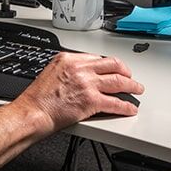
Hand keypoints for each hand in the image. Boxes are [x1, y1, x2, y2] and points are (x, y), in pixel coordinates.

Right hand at [14, 52, 142, 133]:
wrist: (33, 112)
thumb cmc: (38, 98)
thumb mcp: (51, 72)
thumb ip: (68, 69)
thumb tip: (80, 75)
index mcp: (68, 59)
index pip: (96, 58)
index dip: (109, 65)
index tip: (114, 69)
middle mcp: (80, 68)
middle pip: (112, 65)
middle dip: (125, 71)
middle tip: (130, 77)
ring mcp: (87, 84)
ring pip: (118, 82)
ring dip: (131, 86)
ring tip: (136, 90)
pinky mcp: (92, 101)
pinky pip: (115, 103)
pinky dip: (126, 106)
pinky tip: (130, 108)